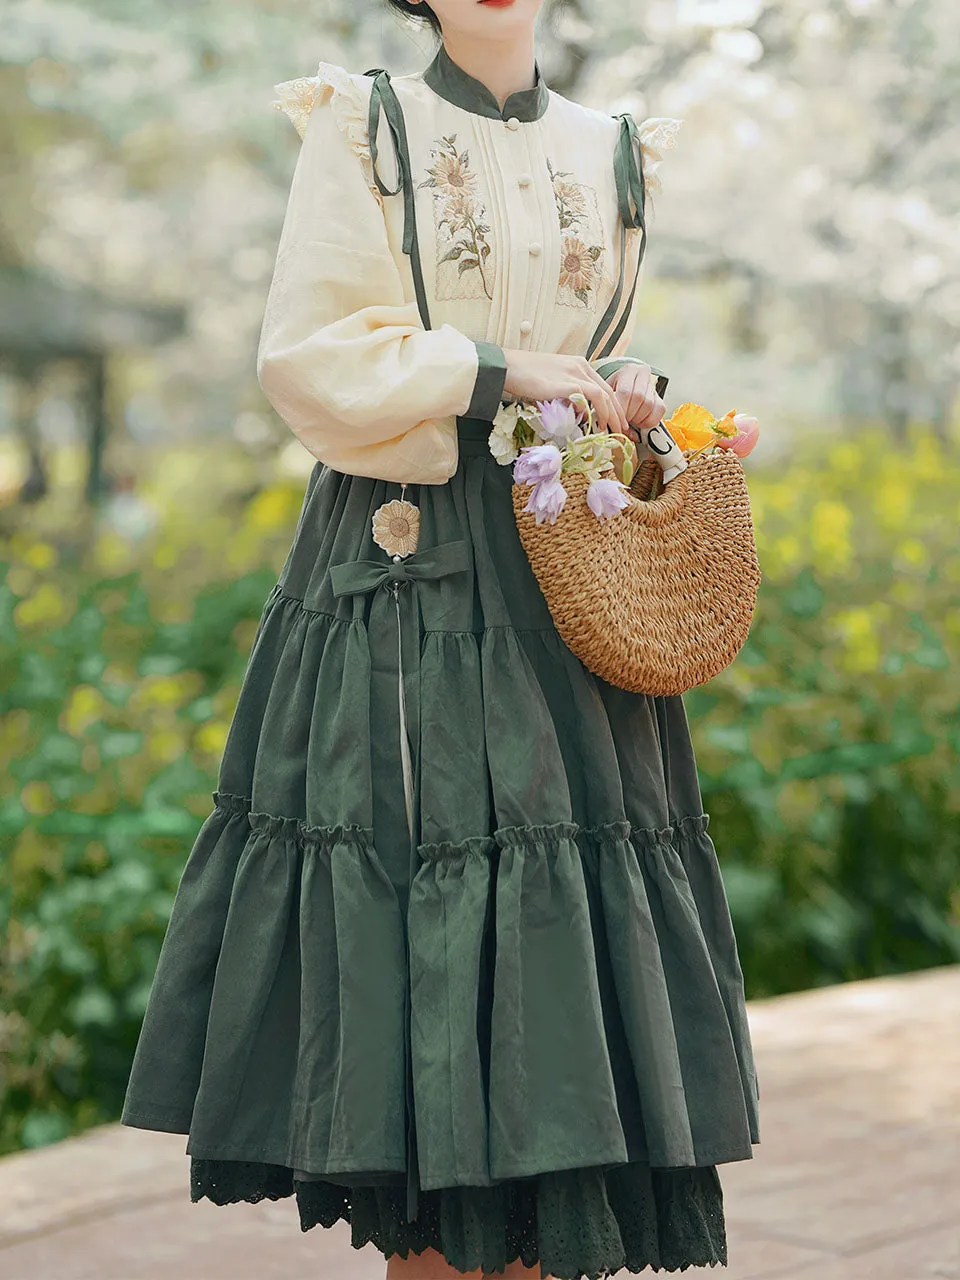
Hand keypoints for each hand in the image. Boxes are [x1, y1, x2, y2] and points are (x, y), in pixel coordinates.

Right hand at [501, 350, 630, 436]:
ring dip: (610, 414)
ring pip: (602, 395)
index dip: (613, 404)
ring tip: (612, 430)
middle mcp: (580, 366)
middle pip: (607, 391)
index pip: (603, 385)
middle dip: (617, 412)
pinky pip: (587, 398)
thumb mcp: (553, 380)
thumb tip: (577, 410)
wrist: (508, 366)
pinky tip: (593, 423)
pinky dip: (594, 411)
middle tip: (622, 429)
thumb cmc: (525, 375)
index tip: (616, 419)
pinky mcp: (565, 383)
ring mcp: (573, 374)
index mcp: (579, 364)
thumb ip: (567, 391)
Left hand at [606, 363, 665, 444]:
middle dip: (629, 415)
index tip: (617, 421)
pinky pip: (659, 410)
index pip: (626, 392)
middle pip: (639, 398)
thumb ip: (609, 405)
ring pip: (649, 405)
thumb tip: (614, 426)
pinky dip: (648, 421)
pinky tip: (639, 421)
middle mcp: (643, 374)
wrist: (624, 388)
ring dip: (638, 418)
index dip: (622, 410)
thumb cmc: (613, 391)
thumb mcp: (607, 394)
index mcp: (628, 371)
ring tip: (629, 420)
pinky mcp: (660, 397)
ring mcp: (653, 385)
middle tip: (622, 421)